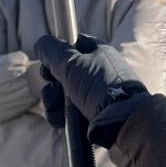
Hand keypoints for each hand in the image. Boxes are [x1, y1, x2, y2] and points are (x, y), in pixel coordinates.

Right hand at [35, 33, 149, 149]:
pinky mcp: (93, 114)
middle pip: (63, 71)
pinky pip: (69, 111)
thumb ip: (52, 50)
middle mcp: (98, 71)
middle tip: (54, 88)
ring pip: (63, 93)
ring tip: (57, 108)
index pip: (72, 44)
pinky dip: (60, 115)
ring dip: (53, 100)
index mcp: (98, 52)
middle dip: (51, 82)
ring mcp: (96, 93)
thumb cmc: (100, 89)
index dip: (56, 52)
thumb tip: (41, 43)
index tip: (49, 63)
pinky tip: (60, 121)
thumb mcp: (72, 64)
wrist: (124, 123)